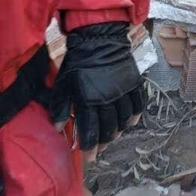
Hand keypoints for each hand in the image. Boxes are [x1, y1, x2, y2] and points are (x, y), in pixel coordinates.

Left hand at [49, 22, 142, 159]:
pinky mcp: (133, 81)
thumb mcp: (63, 85)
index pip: (90, 130)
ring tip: (113, 136)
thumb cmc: (78, 62)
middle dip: (104, 142)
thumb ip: (60, 108)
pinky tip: (131, 121)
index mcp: (88, 100)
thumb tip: (58, 129)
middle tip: (100, 149)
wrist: (99, 38)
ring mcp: (122, 90)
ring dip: (119, 130)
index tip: (89, 157)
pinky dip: (135, 114)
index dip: (90, 147)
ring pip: (124, 118)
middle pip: (109, 128)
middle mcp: (107, 98)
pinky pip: (138, 103)